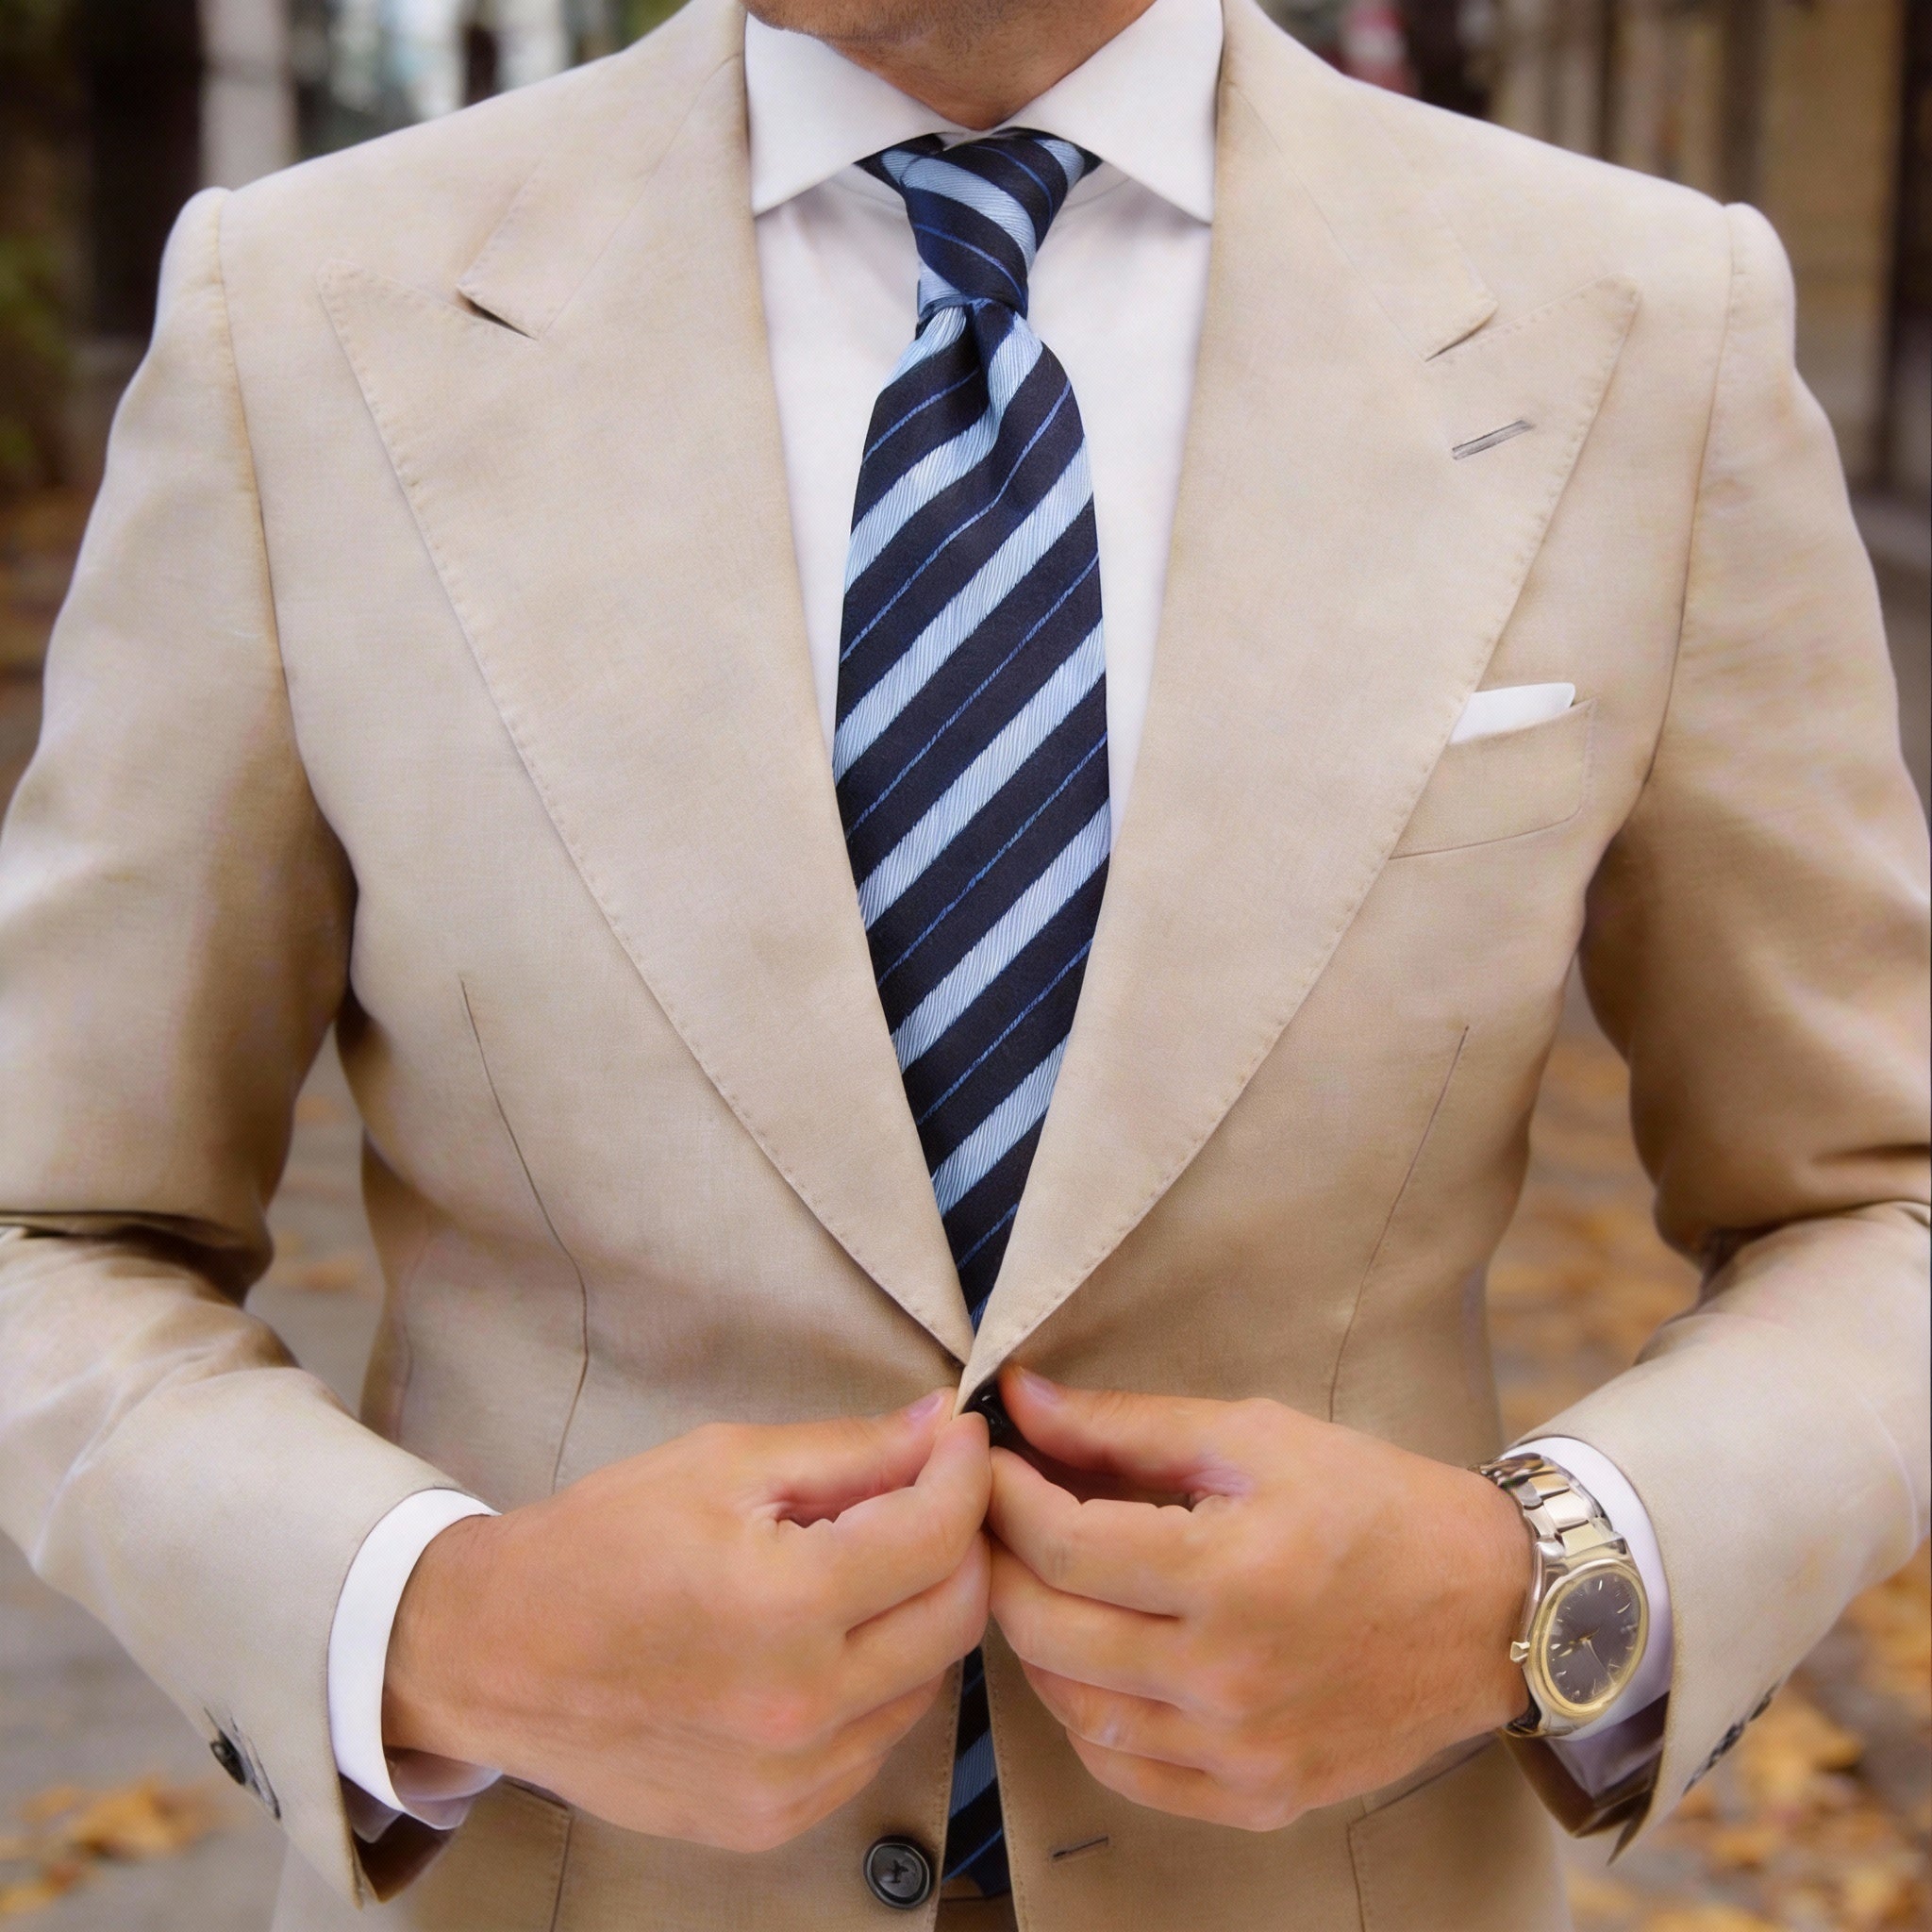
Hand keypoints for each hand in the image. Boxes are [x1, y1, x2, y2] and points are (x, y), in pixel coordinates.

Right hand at [384, 1393, 990, 1850]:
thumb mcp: (724, 1463)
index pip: (939, 1535)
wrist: (495, 1657)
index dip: (964, 1472)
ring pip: (927, 1682)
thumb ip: (850, 1451)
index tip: (958, 1438)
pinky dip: (877, 1681)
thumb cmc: (602, 1542)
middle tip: (925, 1495)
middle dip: (959, 1541)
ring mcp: (792, 1781)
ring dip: (920, 1613)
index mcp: (786, 1605)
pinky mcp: (775, 1821)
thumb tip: (944, 1426)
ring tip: (865, 1564)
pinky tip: (827, 1638)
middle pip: (957, 1615)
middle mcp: (803, 1708)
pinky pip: (874, 1741)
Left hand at [986, 1369, 1528, 1830]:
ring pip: (1073, 1711)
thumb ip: (1128, 1425)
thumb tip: (1022, 1400)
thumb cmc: (1375, 1504)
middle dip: (999, 1563)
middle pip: (1048, 1631)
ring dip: (1032, 1642)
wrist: (1491, 1608)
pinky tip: (1089, 1662)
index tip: (988, 1462)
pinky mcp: (1259, 1798)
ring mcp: (1243, 1752)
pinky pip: (1127, 1773)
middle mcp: (1230, 1677)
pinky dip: (1085, 1718)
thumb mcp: (1256, 1436)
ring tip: (1039, 1582)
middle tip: (994, 1519)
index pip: (1063, 1546)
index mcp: (1233, 1573)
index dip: (1004, 1498)